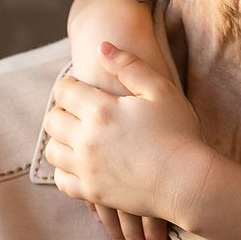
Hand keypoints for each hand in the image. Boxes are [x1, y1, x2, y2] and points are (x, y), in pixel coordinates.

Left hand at [42, 43, 218, 239]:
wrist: (188, 182)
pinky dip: (66, 170)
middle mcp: (87, 139)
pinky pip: (62, 180)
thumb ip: (130, 65)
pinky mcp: (92, 192)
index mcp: (101, 111)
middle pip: (52, 121)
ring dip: (60, 140)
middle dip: (61, 112)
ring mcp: (87, 169)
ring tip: (77, 136)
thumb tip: (102, 47)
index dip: (68, 86)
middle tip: (76, 111)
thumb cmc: (179, 133)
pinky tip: (80, 164)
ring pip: (53, 151)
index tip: (77, 86)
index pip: (64, 92)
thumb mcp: (161, 90)